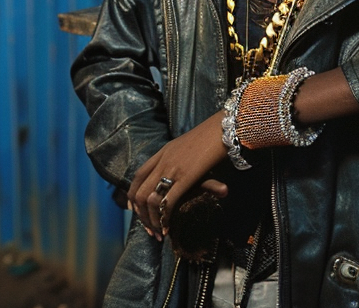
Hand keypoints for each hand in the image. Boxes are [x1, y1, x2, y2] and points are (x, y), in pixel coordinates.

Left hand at [127, 113, 228, 239]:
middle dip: (141, 215)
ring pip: (149, 199)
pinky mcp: (185, 176)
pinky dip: (164, 218)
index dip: (133, 196)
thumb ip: (188, 167)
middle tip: (150, 229)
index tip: (138, 212)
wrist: (224, 126)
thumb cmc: (213, 137)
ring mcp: (172, 167)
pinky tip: (167, 227)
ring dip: (151, 220)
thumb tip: (197, 181)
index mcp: (163, 152)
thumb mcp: (194, 152)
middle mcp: (163, 160)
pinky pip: (167, 201)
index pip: (138, 176)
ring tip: (159, 232)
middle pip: (138, 192)